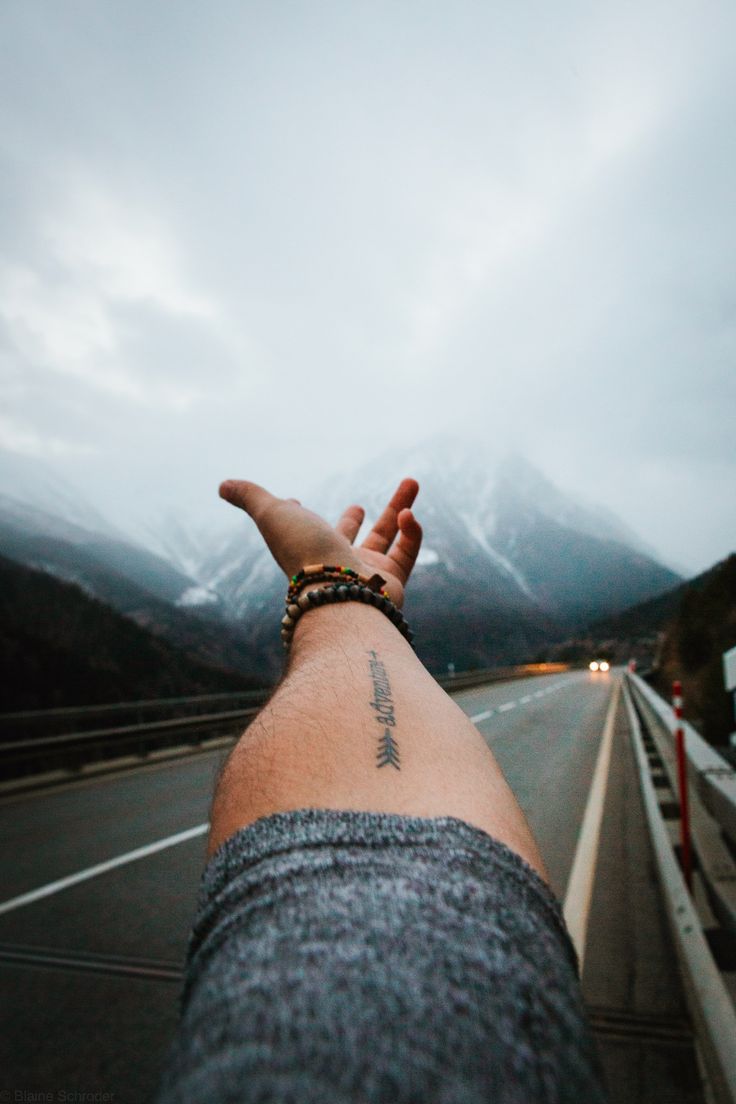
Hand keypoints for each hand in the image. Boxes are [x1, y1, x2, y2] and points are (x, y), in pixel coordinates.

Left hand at [219, 477, 421, 607]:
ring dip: (400, 507)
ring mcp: (365, 573)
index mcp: (307, 548)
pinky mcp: (392, 581)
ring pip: (388, 536)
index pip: (302, 530)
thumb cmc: (302, 552)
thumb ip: (250, 496)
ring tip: (413, 481)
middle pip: (350, 533)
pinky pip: (408, 551)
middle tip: (360, 505)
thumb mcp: (272, 515)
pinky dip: (412, 531)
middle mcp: (336, 563)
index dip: (296, 515)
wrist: (338, 592)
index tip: (293, 502)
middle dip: (356, 516)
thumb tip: (223, 484)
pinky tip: (409, 514)